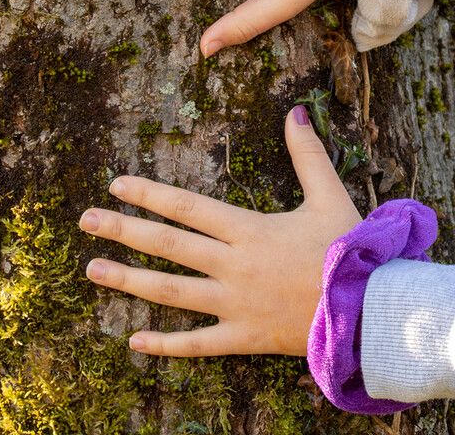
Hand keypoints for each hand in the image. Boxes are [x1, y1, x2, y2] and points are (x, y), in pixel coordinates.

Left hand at [78, 106, 361, 355]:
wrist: (369, 307)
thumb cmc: (350, 250)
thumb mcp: (330, 196)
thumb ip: (307, 154)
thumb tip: (295, 111)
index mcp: (250, 229)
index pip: (188, 207)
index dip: (150, 194)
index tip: (117, 183)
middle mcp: (234, 265)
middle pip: (168, 245)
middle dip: (123, 230)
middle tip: (86, 220)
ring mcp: (235, 304)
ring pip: (171, 292)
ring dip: (128, 280)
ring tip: (92, 269)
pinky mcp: (243, 336)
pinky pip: (197, 343)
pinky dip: (164, 344)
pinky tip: (133, 340)